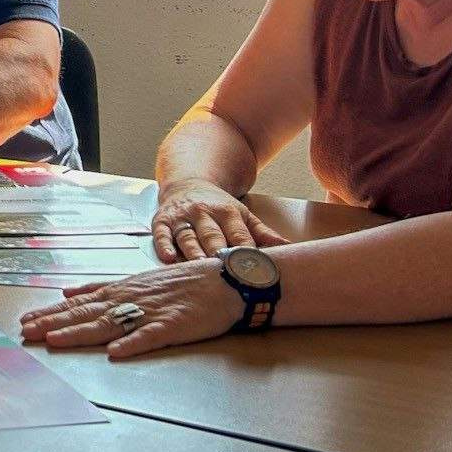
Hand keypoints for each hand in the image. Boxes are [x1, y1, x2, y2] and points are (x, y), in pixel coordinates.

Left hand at [17, 262, 243, 358]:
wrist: (223, 280)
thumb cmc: (181, 283)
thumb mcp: (136, 281)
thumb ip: (102, 289)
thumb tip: (69, 292)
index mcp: (120, 291)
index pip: (78, 303)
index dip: (51, 313)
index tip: (26, 321)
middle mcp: (129, 299)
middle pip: (85, 313)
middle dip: (54, 323)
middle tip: (26, 332)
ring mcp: (151, 312)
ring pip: (109, 324)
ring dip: (81, 332)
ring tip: (55, 340)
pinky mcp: (174, 325)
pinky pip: (151, 336)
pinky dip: (133, 344)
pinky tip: (116, 352)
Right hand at [153, 181, 288, 261]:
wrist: (188, 182)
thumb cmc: (217, 206)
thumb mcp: (242, 214)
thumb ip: (264, 233)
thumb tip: (290, 248)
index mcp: (227, 212)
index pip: (239, 234)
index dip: (245, 251)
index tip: (252, 267)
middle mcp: (204, 213)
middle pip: (212, 236)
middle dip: (218, 252)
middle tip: (224, 270)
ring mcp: (183, 216)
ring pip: (187, 236)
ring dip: (193, 252)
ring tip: (199, 266)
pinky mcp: (162, 220)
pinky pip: (162, 234)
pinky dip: (164, 246)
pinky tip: (169, 258)